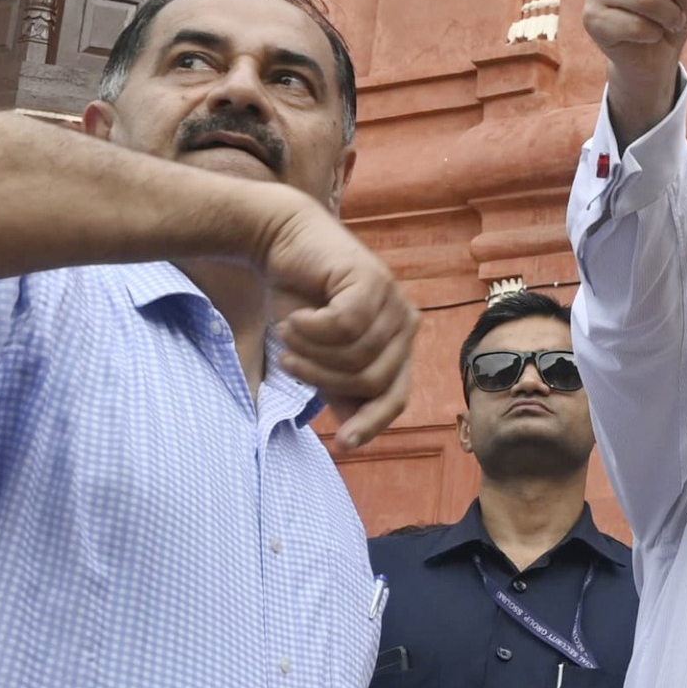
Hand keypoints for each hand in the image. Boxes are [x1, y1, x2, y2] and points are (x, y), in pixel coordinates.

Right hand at [255, 193, 416, 449]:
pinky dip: (311, 328)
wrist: (281, 243)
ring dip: (311, 352)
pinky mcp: (373, 281)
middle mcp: (405, 324)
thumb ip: (339, 391)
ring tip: (290, 333)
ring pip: (357, 356)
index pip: (396, 397)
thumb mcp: (319, 356)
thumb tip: (353, 439)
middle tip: (289, 360)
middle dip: (323, 378)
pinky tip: (296, 316)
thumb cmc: (300, 300)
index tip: (343, 443)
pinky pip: (345, 327)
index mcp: (398, 346)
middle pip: (371, 381)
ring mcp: (394, 301)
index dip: (371, 423)